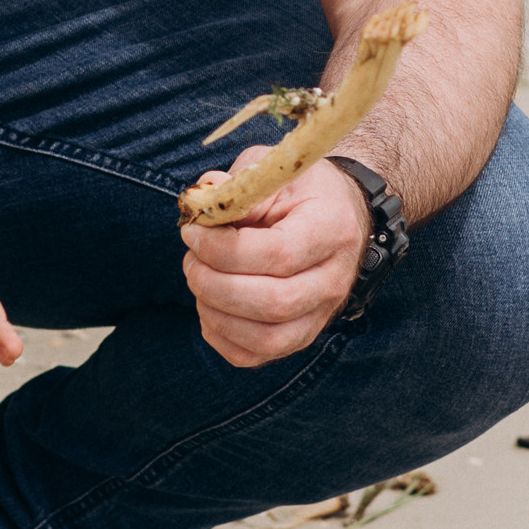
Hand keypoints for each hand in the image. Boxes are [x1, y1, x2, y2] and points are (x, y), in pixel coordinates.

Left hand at [180, 154, 367, 367]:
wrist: (338, 213)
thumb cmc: (300, 190)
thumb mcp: (271, 173)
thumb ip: (235, 189)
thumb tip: (198, 209)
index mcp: (331, 229)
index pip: (278, 254)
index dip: (223, 250)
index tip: (192, 233)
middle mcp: (334, 279)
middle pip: (273, 303)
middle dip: (214, 285)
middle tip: (191, 261)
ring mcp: (321, 313)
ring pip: (266, 339)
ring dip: (216, 314)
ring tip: (199, 281)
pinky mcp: (302, 334)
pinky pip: (257, 355)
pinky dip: (222, 337)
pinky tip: (209, 306)